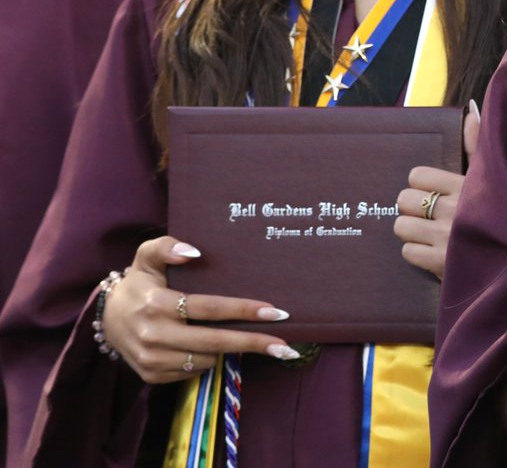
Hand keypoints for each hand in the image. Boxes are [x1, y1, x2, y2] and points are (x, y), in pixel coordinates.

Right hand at [102, 237, 298, 383]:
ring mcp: (152, 360)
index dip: (243, 310)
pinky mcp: (152, 376)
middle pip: (214, 342)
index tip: (274, 311)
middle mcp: (154, 336)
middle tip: (285, 345)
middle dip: (253, 343)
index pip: (209, 309)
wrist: (106, 318)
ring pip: (206, 360)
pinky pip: (192, 372)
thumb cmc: (139, 281)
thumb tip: (194, 252)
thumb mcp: (147, 255)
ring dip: (228, 349)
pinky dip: (207, 360)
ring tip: (240, 335)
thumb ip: (167, 246)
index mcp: (157, 305)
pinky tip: (212, 347)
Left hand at [392, 100, 480, 278]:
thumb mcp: (496, 176)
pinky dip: (417, 252)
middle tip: (428, 210)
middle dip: (413, 205)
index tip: (433, 189)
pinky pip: (409, 253)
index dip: (422, 182)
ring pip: (402, 226)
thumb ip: (477, 144)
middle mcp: (453, 211)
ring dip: (413, 229)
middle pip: (404, 200)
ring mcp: (446, 239)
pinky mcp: (442, 266)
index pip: (417, 176)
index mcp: (465, 185)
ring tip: (429, 230)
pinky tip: (433, 249)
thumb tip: (470, 108)